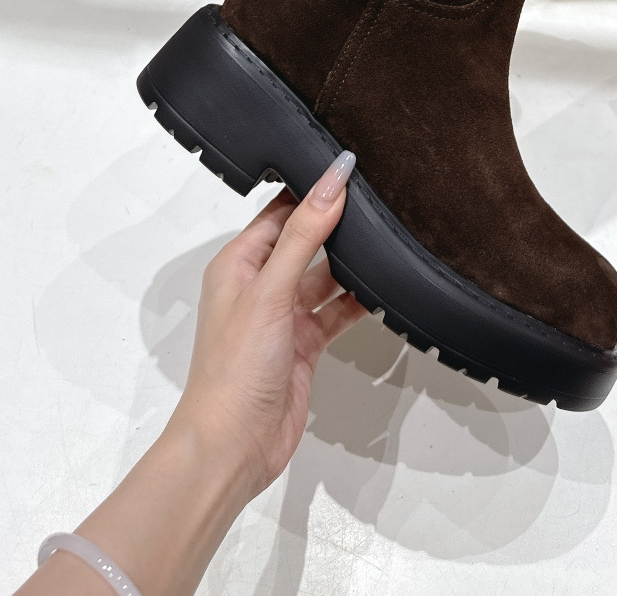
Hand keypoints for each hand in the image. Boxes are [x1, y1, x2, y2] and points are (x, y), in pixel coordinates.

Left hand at [168, 154, 364, 500]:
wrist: (233, 446)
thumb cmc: (231, 371)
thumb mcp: (270, 290)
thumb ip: (304, 235)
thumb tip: (331, 183)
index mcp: (238, 264)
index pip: (280, 211)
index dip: (312, 190)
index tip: (348, 170)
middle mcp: (259, 286)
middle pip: (305, 241)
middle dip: (336, 224)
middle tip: (376, 202)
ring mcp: (282, 317)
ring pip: (324, 276)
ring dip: (351, 265)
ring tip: (385, 242)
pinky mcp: (303, 345)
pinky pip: (335, 312)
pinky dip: (357, 302)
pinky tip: (381, 291)